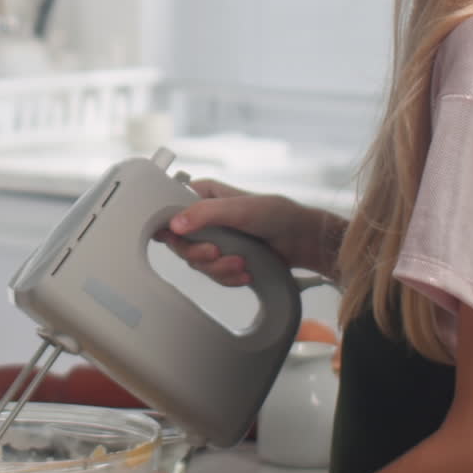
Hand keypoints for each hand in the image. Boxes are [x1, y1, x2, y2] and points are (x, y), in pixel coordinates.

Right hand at [156, 179, 343, 285]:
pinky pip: (213, 275)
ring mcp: (214, 239)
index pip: (170, 209)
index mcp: (203, 195)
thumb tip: (175, 224)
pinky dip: (229, 278)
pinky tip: (246, 272)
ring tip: (242, 264)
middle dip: (200, 254)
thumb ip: (206, 213)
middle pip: (180, 243)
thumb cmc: (277, 214)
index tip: (177, 239)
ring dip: (219, 268)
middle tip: (217, 253)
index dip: (169, 227)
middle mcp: (204, 217)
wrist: (302, 240)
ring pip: (197, 263)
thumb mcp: (240, 209)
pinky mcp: (224, 259)